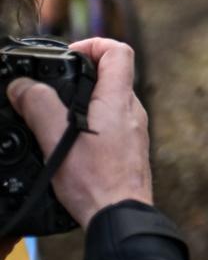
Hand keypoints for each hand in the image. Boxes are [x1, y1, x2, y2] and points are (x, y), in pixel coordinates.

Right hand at [7, 39, 151, 227]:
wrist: (121, 215)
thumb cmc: (95, 182)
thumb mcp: (58, 140)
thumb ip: (40, 108)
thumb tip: (23, 86)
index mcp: (119, 100)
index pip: (118, 51)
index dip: (93, 44)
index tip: (68, 54)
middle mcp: (132, 111)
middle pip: (112, 76)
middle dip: (81, 74)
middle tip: (53, 86)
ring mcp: (133, 130)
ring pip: (109, 102)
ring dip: (83, 101)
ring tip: (55, 115)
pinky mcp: (129, 149)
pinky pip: (110, 124)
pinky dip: (90, 122)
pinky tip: (69, 141)